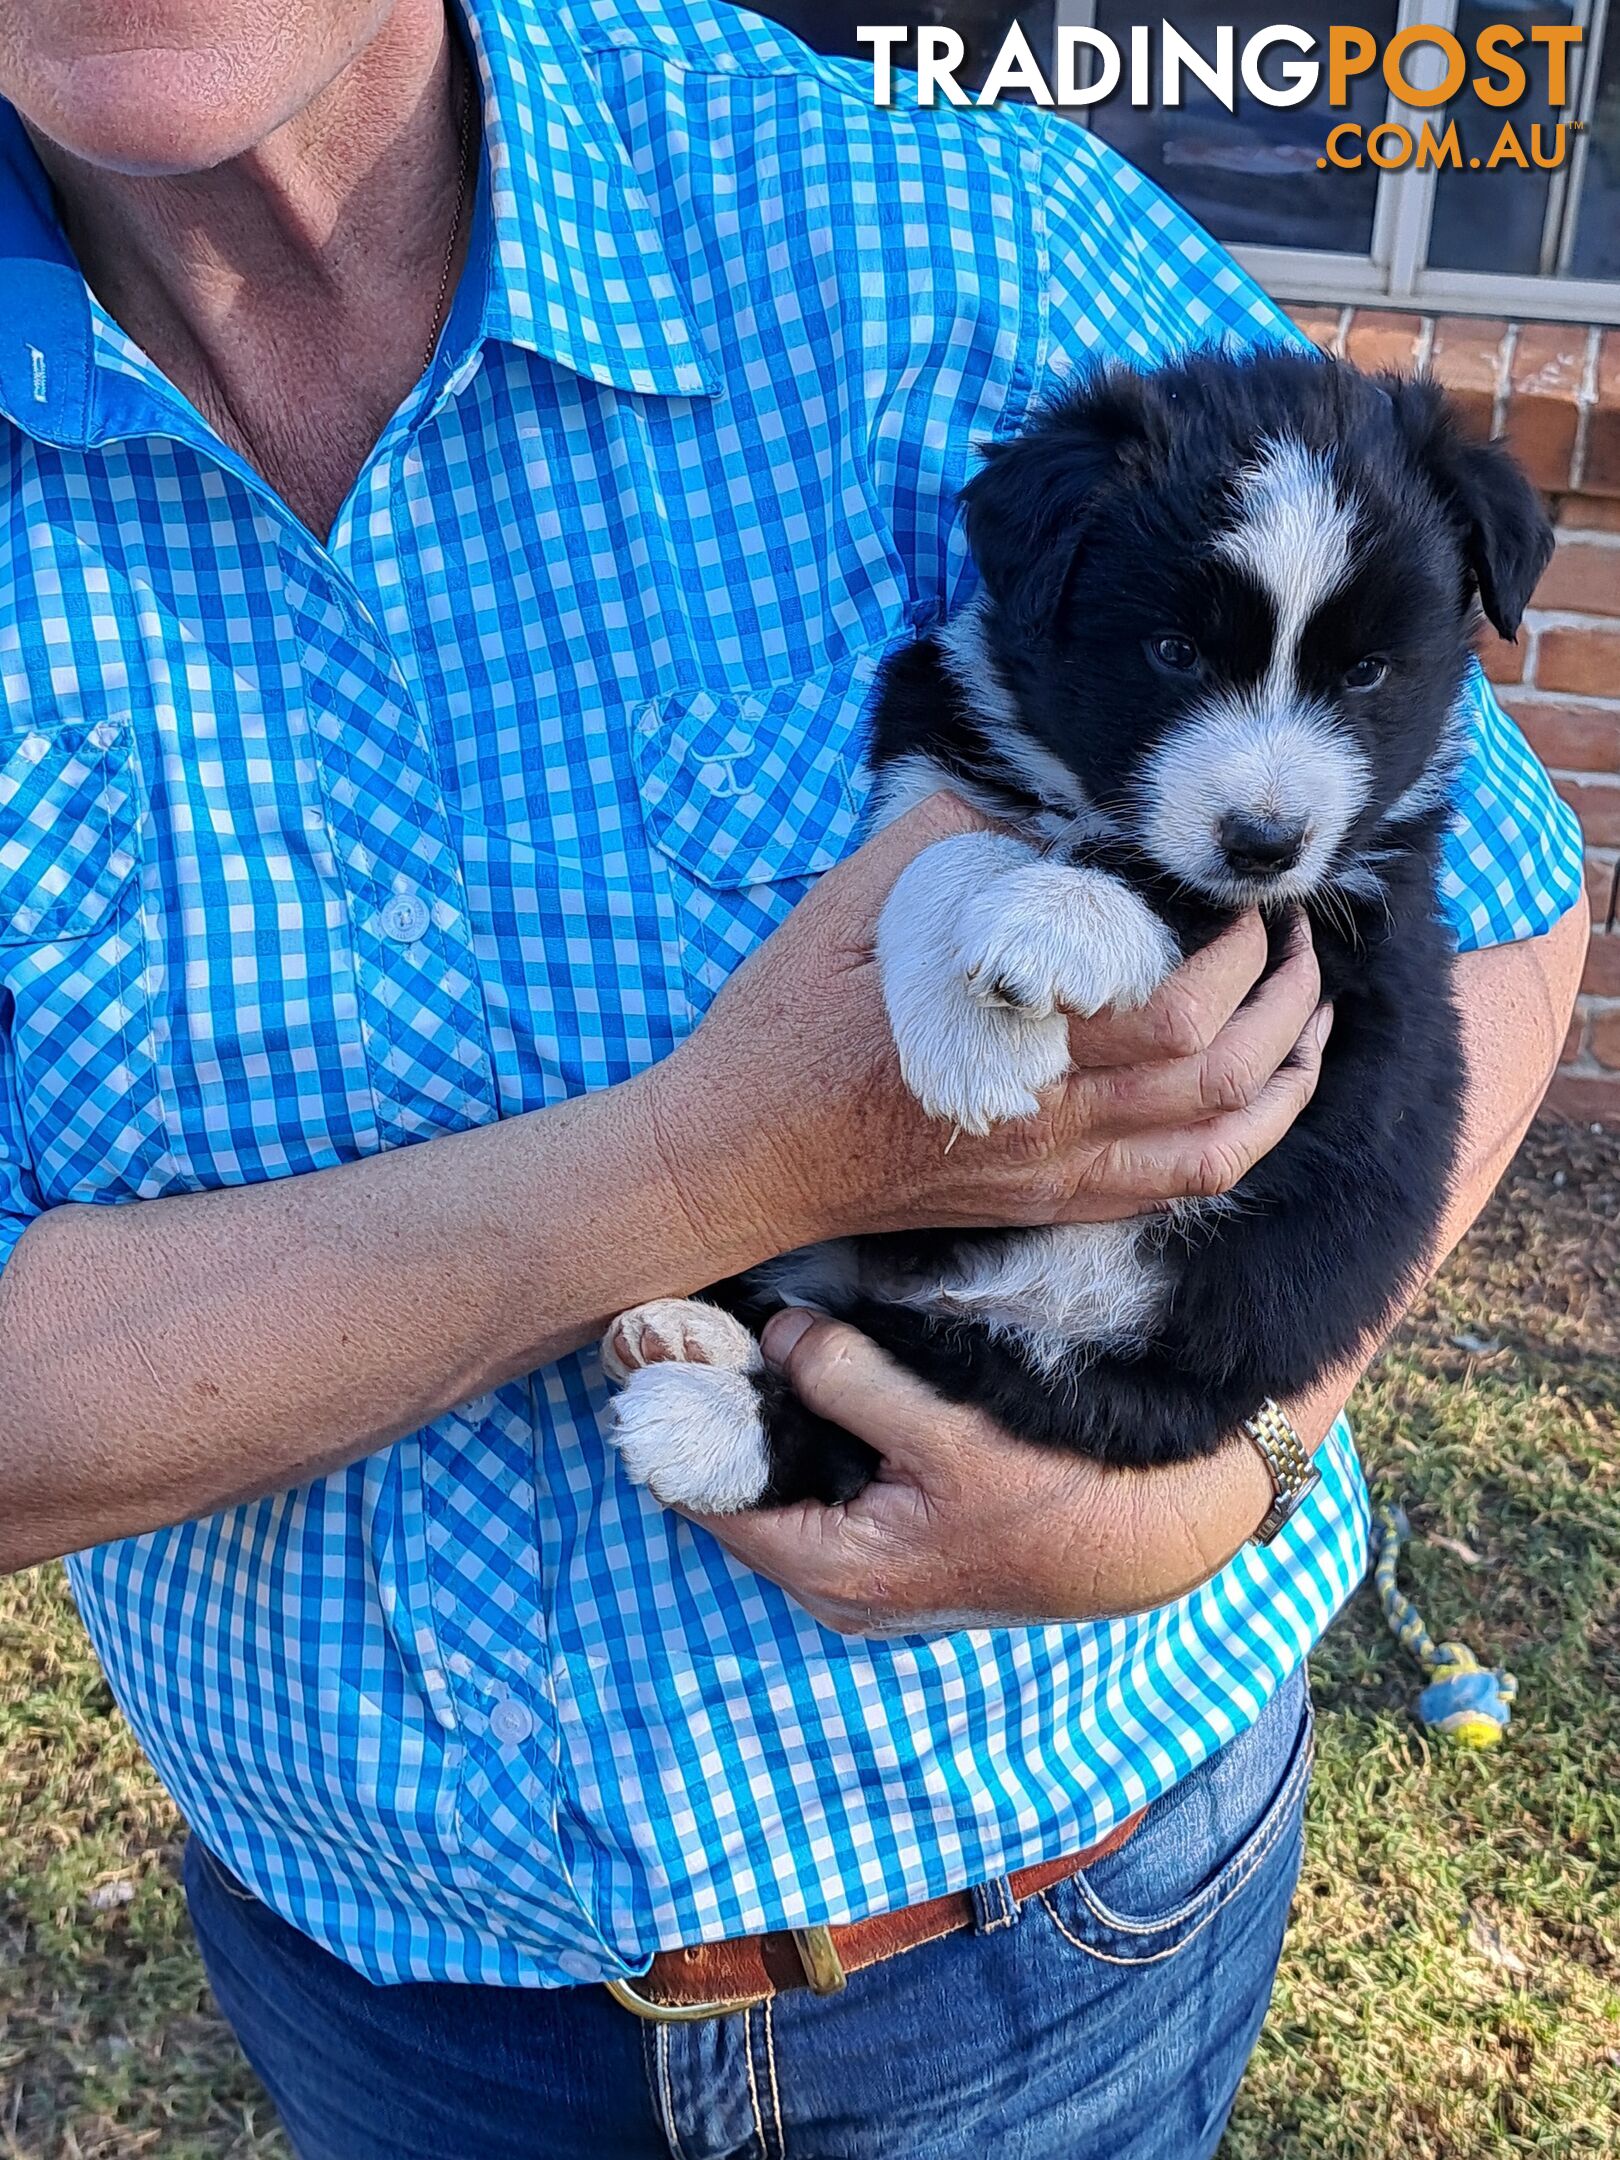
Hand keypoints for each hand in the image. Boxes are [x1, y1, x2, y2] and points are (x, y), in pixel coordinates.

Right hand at [644, 792, 1329, 1254]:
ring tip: (1312, 1014)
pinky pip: (1175, 1190)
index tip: (1237, 893)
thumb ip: (945, 838)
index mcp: (1009, 1041)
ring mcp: (1051, 1173)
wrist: (734, 1158)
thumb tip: (1031, 793)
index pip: (1175, 1005)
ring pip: (1219, 1145)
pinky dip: (1241, 1142)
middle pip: (1219, 1073)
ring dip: (1288, 1079)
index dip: (1236, 950)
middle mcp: (1048, 1122)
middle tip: (1295, 936)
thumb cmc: (782, 1029)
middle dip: (1286, 998)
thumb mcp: (848, 907)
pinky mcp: (1044, 1204)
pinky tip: (1260, 1096)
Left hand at [687, 1309, 1275, 1632]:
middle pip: (744, 1497)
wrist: (1152, 1543)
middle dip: (726, 1418)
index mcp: (835, 1571)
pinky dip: (812, 1445)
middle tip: (710, 1332)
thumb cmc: (1058, 1499)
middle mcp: (839, 1590)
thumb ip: (852, 1380)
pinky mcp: (900, 1557)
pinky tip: (817, 1383)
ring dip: (771, 1427)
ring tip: (755, 1346)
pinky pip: (826, 1499)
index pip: (711, 1500)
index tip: (665, 1353)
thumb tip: (780, 1334)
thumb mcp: (949, 1431)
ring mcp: (870, 1580)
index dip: (686, 1425)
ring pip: (786, 1495)